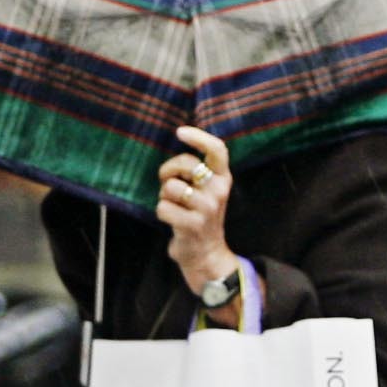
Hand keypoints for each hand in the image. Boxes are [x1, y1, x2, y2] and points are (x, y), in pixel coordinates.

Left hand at [158, 125, 236, 300]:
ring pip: (170, 187)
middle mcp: (219, 191)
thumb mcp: (207, 189)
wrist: (206, 253)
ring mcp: (207, 209)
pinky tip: (173, 221)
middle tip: (167, 180)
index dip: (198, 137)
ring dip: (164, 196)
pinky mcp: (193, 225)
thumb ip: (199, 169)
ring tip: (174, 206)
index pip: (217, 150)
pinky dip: (162, 213)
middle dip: (168, 170)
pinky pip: (163, 208)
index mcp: (223, 178)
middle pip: (187, 163)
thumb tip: (179, 138)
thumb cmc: (199, 214)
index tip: (180, 132)